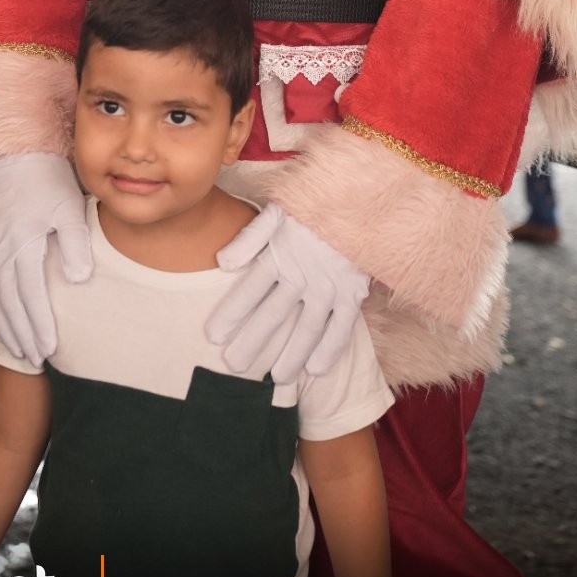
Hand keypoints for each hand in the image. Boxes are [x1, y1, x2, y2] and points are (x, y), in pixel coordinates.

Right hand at [0, 151, 91, 364]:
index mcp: (21, 241)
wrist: (16, 156)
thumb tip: (79, 280)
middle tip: (37, 360)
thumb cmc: (50, 182)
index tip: (50, 349)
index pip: (29, 294)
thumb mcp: (70, 208)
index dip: (39, 324)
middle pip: (7, 303)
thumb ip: (76, 244)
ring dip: (4, 327)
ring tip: (20, 350)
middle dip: (21, 334)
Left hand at [208, 204, 368, 382]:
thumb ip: (250, 238)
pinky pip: (341, 327)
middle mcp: (302, 275)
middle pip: (272, 315)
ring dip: (290, 355)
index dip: (231, 314)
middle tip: (233, 366)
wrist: (362, 197)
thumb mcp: (278, 211)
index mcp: (280, 254)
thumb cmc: (316, 202)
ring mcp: (329, 286)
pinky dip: (329, 349)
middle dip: (251, 342)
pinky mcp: (353, 292)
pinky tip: (315, 370)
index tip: (214, 336)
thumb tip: (222, 264)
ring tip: (276, 379)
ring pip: (306, 328)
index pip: (249, 290)